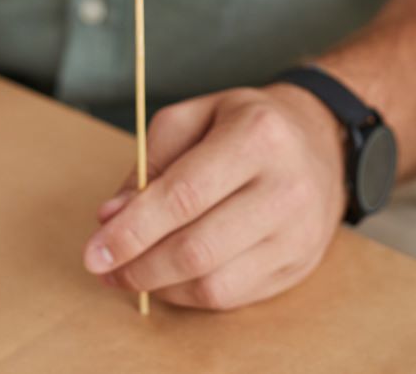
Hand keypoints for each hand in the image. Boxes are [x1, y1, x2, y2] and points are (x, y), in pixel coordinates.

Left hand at [82, 84, 347, 309]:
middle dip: (140, 266)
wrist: (321, 140)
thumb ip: (150, 162)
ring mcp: (298, 232)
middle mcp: (286, 186)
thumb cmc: (245, 125)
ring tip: (132, 274)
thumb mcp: (195, 117)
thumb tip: (112, 217)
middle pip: (198, 247)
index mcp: (257, 136)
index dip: (132, 230)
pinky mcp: (300, 264)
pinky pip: (234, 297)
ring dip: (161, 286)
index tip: (94, 251)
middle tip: (105, 269)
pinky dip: (190, 294)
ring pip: (215, 283)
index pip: (184, 195)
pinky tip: (169, 279)